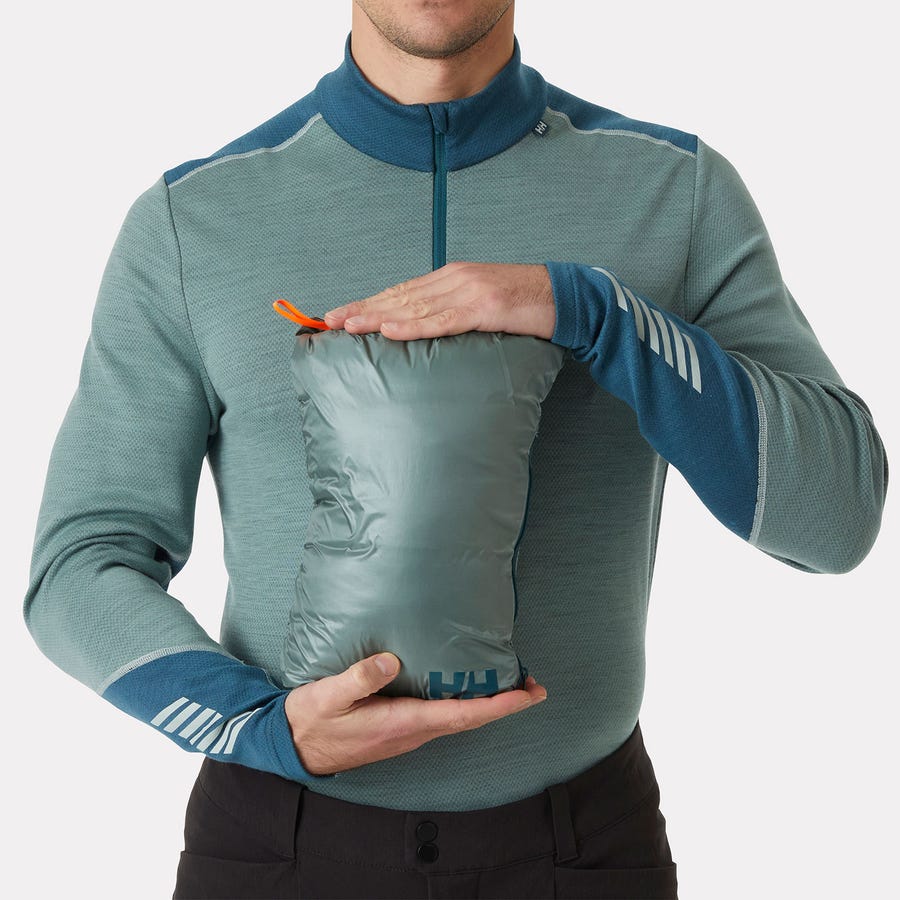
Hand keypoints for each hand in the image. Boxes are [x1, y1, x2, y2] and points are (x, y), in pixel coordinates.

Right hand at [283, 652, 547, 775]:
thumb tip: (392, 660)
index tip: (529, 693)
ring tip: (509, 681)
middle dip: (506, 703)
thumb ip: (359, 677)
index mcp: (402, 723)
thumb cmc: (312, 721)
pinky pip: (444, 716)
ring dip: (489, 703)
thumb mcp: (328, 696)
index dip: (500, 705)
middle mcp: (413, 731)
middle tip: (533, 683)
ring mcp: (409, 732)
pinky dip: (466, 702)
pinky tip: (466, 684)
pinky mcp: (402, 727)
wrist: (294, 746)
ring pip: (460, 719)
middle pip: (471, 719)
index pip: (463, 715)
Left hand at [322, 261, 556, 340]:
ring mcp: (468, 291)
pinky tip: (389, 329)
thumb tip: (425, 329)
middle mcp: (453, 279)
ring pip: (413, 306)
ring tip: (348, 326)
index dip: (369, 302)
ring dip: (377, 316)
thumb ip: (454, 311)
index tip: (341, 314)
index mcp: (451, 277)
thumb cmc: (525, 304)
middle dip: (362, 308)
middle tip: (329, 321)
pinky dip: (413, 326)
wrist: (565, 295)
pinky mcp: (484, 307)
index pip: (401, 291)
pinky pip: (442, 320)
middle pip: (398, 295)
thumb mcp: (483, 304)